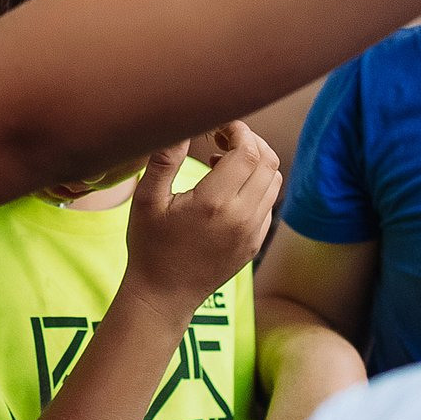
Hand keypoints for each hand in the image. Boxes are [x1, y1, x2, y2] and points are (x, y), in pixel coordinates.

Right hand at [120, 124, 281, 335]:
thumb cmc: (149, 246)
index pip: (248, 152)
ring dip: (255, 163)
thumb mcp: (147, 200)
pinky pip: (269, 204)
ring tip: (224, 161)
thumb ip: (165, 159)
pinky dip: (256, 186)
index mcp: (214, 203)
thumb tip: (178, 123)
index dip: (238, 130)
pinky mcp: (255, 244)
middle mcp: (242, 218)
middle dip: (249, 141)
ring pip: (273, 182)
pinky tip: (228, 189)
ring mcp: (253, 233)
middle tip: (222, 138)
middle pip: (268, 162)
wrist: (163, 296)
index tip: (219, 126)